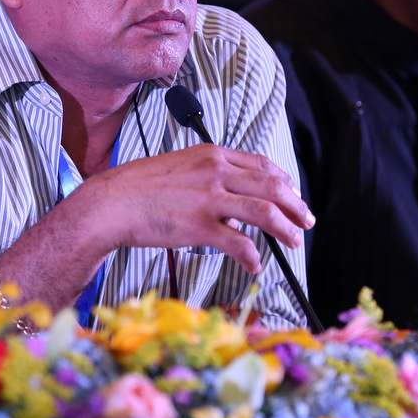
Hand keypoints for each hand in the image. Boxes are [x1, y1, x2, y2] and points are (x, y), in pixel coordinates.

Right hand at [73, 144, 313, 273]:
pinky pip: (238, 242)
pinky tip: (256, 263)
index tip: (294, 194)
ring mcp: (209, 198)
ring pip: (264, 211)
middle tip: (306, 220)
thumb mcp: (181, 167)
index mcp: (212, 154)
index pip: (262, 165)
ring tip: (294, 241)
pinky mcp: (199, 226)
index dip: (285, 182)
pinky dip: (252, 255)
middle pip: (272, 186)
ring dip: (285, 229)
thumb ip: (210, 178)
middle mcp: (216, 172)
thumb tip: (234, 205)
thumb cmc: (140, 187)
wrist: (111, 203)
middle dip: (295, 205)